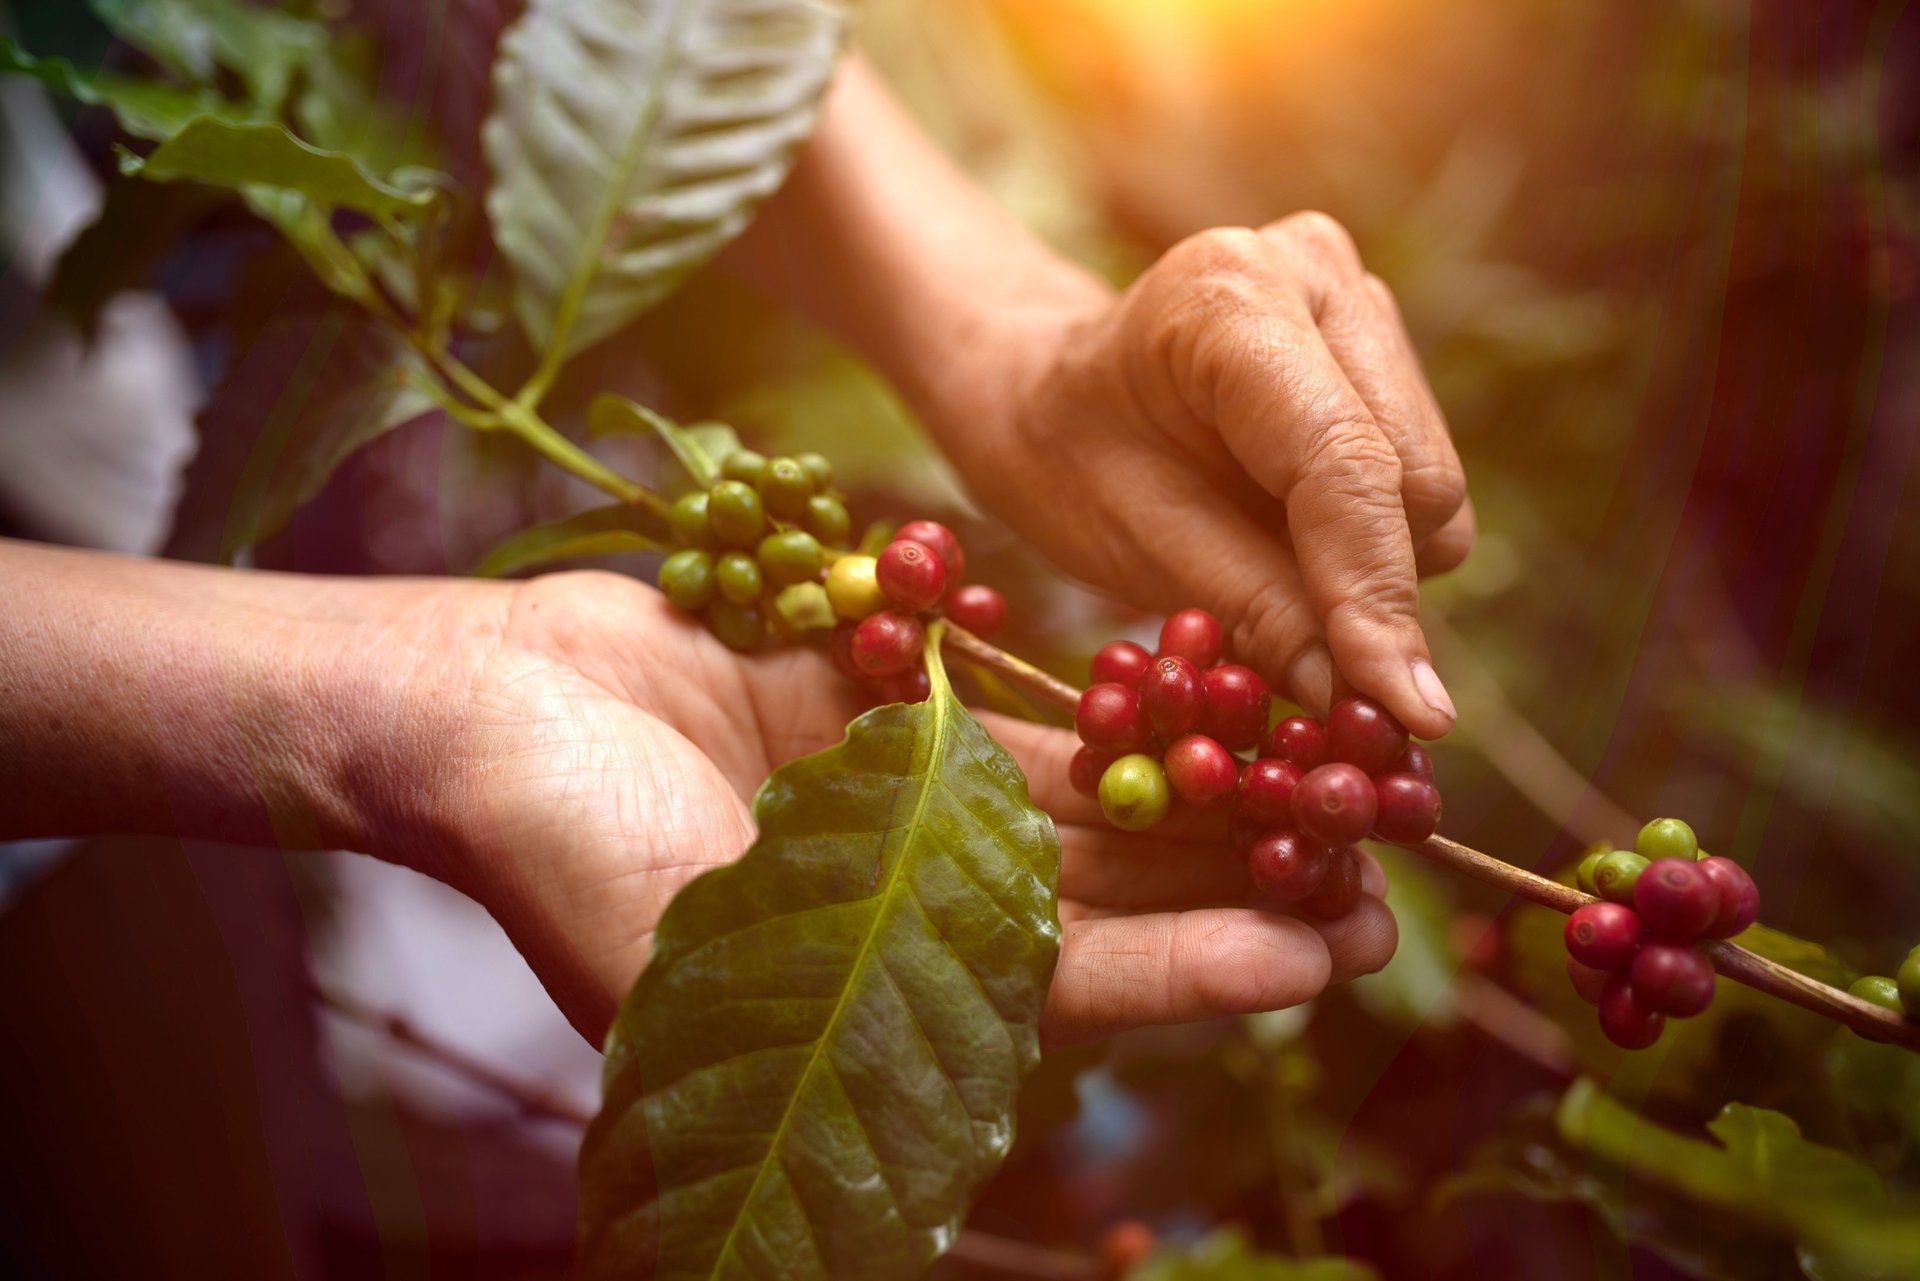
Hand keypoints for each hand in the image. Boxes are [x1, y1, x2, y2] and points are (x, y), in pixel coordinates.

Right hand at [423, 572, 1396, 1042]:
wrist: (479, 702)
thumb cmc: (559, 846)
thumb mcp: (690, 962)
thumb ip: (839, 1020)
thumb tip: (990, 1136)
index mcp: (879, 993)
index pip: (1070, 991)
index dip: (1197, 975)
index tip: (1318, 953)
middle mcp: (914, 908)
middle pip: (1110, 900)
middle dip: (1240, 885)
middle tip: (1378, 872)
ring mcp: (913, 803)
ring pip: (1094, 802)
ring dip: (1210, 789)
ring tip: (1333, 777)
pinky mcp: (900, 706)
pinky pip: (1033, 706)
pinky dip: (1124, 701)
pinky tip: (1218, 682)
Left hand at [941, 216, 1470, 738]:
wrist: (1047, 393)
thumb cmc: (1067, 464)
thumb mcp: (1134, 546)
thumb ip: (1258, 613)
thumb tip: (1367, 704)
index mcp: (1229, 298)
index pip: (1343, 463)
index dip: (1375, 594)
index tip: (1406, 712)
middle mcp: (1314, 271)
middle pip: (1414, 478)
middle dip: (1373, 587)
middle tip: (1312, 665)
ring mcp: (1358, 298)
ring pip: (1434, 486)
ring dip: (1376, 564)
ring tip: (1271, 566)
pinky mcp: (1383, 340)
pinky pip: (1421, 477)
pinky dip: (1372, 536)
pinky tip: (1292, 529)